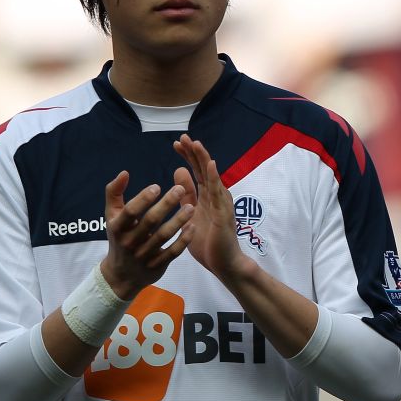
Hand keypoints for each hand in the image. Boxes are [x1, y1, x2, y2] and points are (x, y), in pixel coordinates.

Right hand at [100, 171, 192, 299]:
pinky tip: (193, 226)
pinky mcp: (158, 265)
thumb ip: (114, 193)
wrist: (122, 274)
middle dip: (166, 204)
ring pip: (164, 236)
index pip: (130, 212)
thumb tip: (124, 172)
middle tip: (180, 189)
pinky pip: (173, 251)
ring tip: (191, 206)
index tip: (157, 186)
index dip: (143, 199)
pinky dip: (184, 239)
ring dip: (179, 220)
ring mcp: (144, 255)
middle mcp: (130, 242)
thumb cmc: (120, 237)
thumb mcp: (112, 216)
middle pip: (150, 221)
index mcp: (117, 227)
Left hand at [173, 134, 248, 282]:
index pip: (196, 171)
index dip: (188, 157)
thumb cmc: (207, 242)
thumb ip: (186, 194)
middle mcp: (216, 196)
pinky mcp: (224, 214)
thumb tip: (178, 171)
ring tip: (196, 144)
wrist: (223, 263)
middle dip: (194, 153)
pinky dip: (214, 178)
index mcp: (206, 197)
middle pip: (204, 169)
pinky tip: (210, 165)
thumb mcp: (190, 214)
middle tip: (183, 137)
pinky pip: (218, 193)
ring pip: (212, 177)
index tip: (177, 143)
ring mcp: (221, 204)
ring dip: (204, 160)